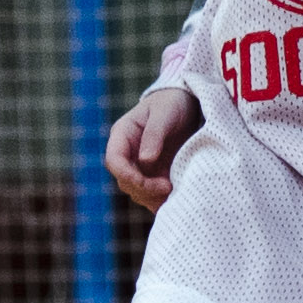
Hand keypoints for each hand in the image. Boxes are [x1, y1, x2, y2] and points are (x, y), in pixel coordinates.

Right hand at [106, 85, 201, 209]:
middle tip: (169, 188)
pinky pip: (152, 194)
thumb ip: (154, 135)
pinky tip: (177, 199)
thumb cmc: (172, 103)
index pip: (114, 161)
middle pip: (125, 181)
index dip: (127, 175)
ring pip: (137, 191)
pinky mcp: (155, 174)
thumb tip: (145, 160)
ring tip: (175, 196)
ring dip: (153, 198)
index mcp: (122, 135)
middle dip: (145, 189)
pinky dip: (162, 200)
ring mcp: (140, 166)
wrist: (187, 103)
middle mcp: (128, 153)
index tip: (149, 183)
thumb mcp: (164, 113)